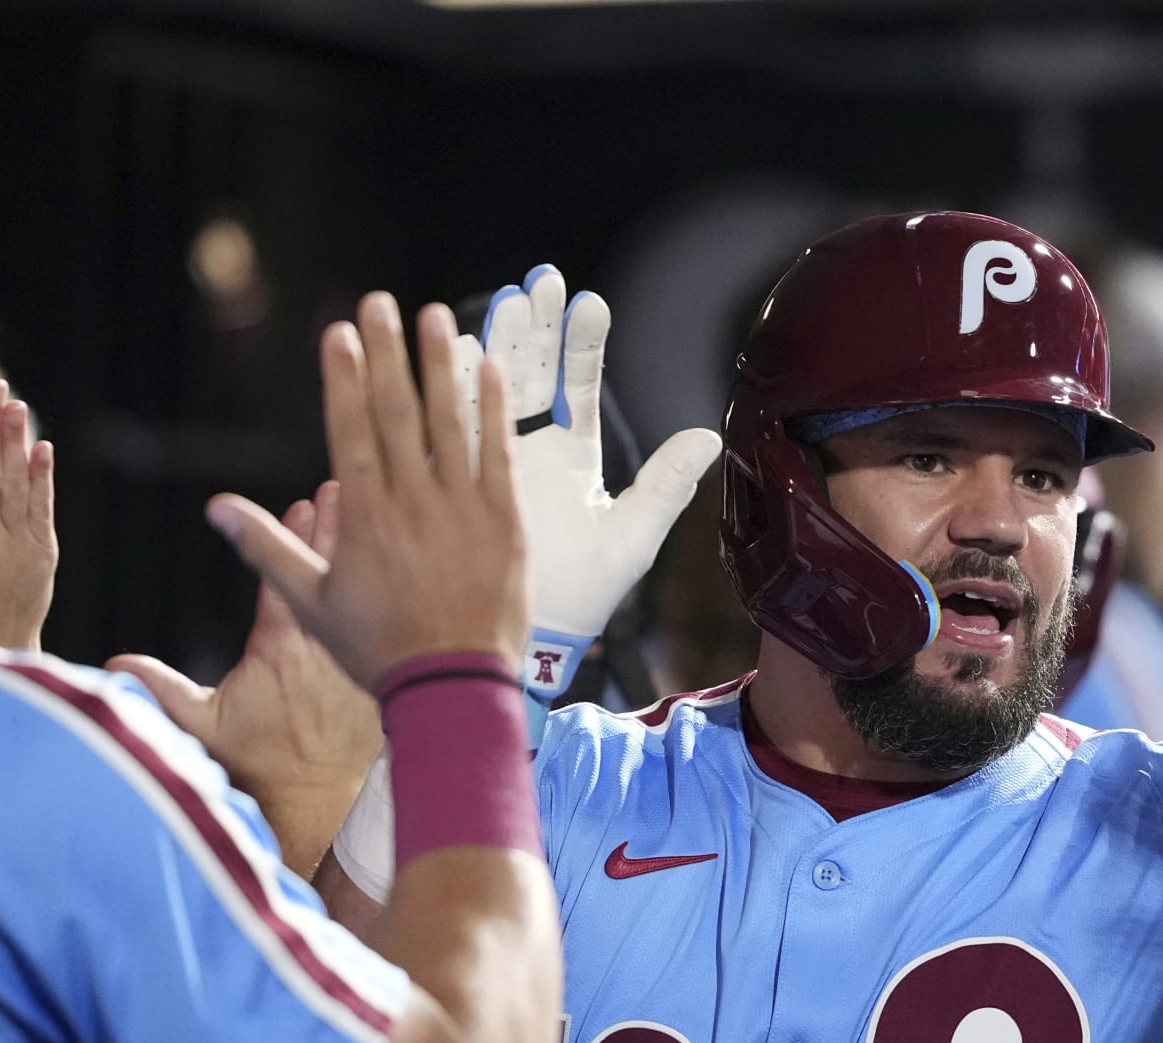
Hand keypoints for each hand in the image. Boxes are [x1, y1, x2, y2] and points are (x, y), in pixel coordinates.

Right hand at [108, 483, 382, 876]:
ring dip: (368, 548)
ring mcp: (354, 657)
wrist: (316, 802)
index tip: (303, 504)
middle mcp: (323, 647)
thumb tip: (116, 665)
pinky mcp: (378, 671)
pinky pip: (391, 621)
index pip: (286, 582)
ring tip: (377, 508)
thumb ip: (162, 692)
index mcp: (281, 650)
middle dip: (335, 529)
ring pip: (365, 592)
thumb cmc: (258, 763)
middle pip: (333, 575)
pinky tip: (406, 558)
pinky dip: (397, 586)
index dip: (293, 541)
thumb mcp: (203, 728)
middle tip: (343, 489)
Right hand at [207, 293, 528, 689]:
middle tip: (378, 302)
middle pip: (394, 411)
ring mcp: (461, 507)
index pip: (349, 429)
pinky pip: (497, 454)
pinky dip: (491, 410)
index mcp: (364, 516)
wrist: (451, 687)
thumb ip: (266, 548)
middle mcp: (411, 500)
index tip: (340, 334)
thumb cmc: (378, 650)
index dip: (344, 377)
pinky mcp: (505, 521)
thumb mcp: (311, 603)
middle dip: (385, 352)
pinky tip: (486, 368)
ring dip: (438, 365)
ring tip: (431, 317)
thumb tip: (217, 507)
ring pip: (448, 421)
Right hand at [476, 265, 720, 638]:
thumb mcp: (631, 537)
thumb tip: (710, 436)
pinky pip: (452, 428)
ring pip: (487, 389)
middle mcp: (530, 450)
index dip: (579, 346)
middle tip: (536, 282)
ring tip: (500, 303)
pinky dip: (454, 391)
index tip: (588, 302)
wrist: (531, 641)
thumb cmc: (582, 595)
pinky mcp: (458, 480)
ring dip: (490, 345)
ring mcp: (490, 460)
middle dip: (531, 327)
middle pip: (528, 374)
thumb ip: (666, 484)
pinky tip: (453, 350)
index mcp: (569, 457)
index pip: (576, 388)